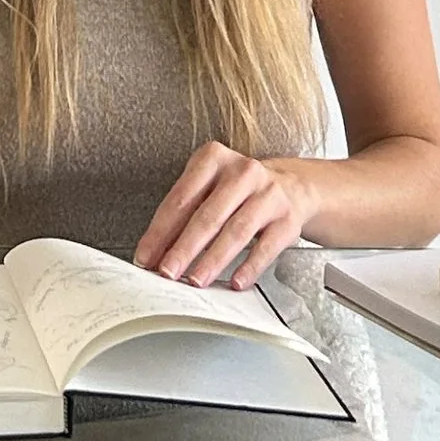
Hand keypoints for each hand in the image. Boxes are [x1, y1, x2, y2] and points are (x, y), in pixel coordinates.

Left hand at [134, 147, 317, 290]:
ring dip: (213, 260)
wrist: (292, 186)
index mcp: (213, 158)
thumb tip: (155, 253)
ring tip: (195, 280)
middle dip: (184, 248)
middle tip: (167, 272)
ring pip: (236, 231)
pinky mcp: (288, 219)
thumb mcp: (208, 188)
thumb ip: (183, 215)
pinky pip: (267, 246)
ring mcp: (268, 194)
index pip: (181, 198)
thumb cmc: (237, 191)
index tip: (146, 257)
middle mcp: (243, 172)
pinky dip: (250, 266)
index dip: (161, 230)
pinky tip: (235, 282)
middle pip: (208, 215)